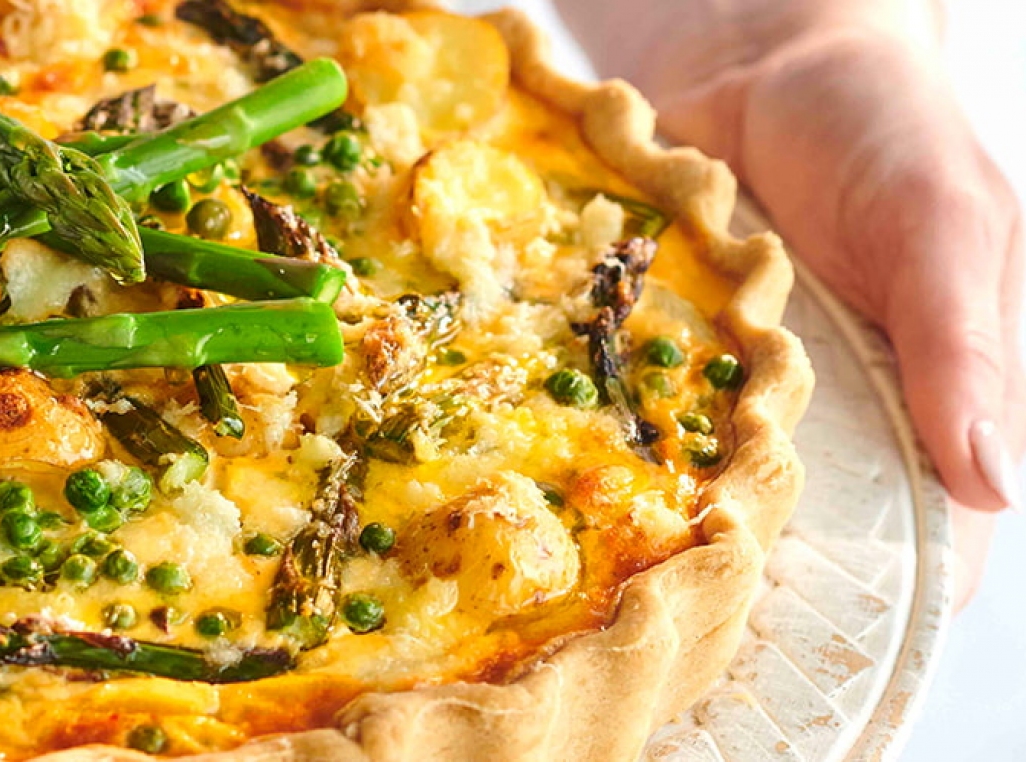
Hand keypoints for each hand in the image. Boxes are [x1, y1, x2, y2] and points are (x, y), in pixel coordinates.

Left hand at [559, 0, 1023, 606]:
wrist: (762, 53)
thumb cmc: (883, 127)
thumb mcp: (943, 219)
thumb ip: (962, 344)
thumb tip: (992, 485)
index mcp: (940, 397)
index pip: (930, 533)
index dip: (879, 590)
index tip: (812, 634)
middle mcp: (843, 414)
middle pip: (809, 530)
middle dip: (752, 567)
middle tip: (688, 599)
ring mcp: (751, 394)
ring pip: (715, 488)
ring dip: (670, 517)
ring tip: (618, 559)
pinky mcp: (672, 361)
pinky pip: (640, 421)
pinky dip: (609, 442)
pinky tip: (568, 474)